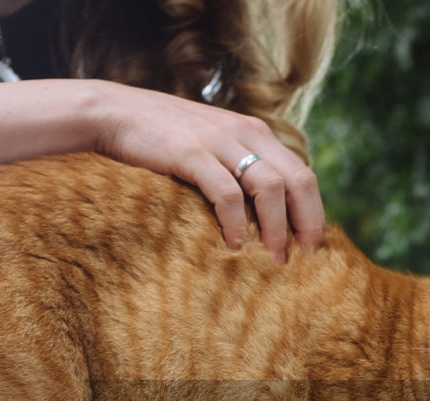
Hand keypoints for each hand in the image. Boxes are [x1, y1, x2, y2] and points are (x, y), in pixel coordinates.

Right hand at [89, 81, 325, 262]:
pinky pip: (227, 193)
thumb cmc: (164, 140)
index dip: (314, 213)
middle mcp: (246, 133)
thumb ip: (238, 167)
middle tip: (303, 259)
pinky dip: (235, 223)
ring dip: (276, 228)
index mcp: (256, 133)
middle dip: (305, 224)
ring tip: (273, 258)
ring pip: (269, 188)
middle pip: (297, 181)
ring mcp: (220, 142)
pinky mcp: (192, 154)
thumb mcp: (213, 146)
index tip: (314, 247)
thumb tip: (262, 215)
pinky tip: (233, 246)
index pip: (303, 173)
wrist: (116, 113)